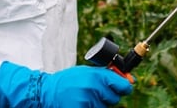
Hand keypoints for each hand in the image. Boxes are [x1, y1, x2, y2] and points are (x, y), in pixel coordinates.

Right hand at [0, 61, 133, 107]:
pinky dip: (91, 107)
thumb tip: (128, 80)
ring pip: (104, 107)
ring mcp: (87, 101)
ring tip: (85, 97)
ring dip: (98, 104)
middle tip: (96, 92)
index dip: (124, 87)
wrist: (47, 91)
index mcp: (97, 76)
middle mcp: (93, 88)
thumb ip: (105, 75)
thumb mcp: (87, 71)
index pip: (122, 85)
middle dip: (108, 97)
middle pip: (114, 99)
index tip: (124, 88)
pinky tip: (82, 103)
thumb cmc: (69, 80)